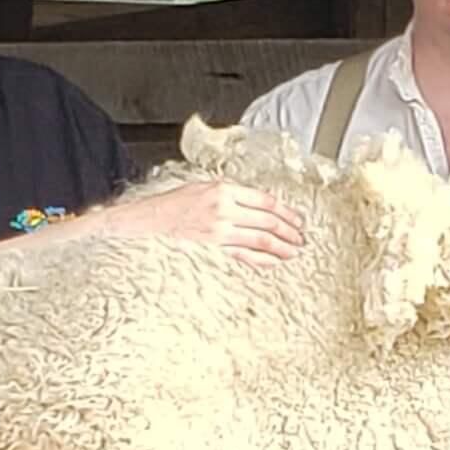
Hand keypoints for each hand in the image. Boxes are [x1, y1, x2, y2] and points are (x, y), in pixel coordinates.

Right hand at [107, 179, 306, 265]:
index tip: (298, 219)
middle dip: (288, 231)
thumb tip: (262, 208)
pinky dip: (262, 259)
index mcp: (223, 190)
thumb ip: (232, 196)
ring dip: (281, 247)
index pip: (265, 200)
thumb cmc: (174, 205)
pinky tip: (274, 262)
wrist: (147, 221)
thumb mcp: (204, 188)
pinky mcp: (212, 250)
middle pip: (266, 220)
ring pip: (259, 240)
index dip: (286, 211)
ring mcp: (217, 232)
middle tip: (301, 238)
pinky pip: (243, 256)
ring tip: (294, 252)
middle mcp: (222, 209)